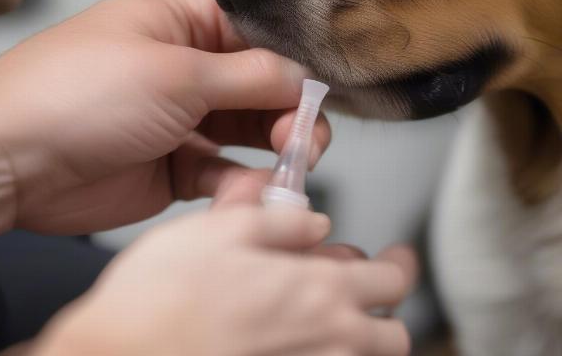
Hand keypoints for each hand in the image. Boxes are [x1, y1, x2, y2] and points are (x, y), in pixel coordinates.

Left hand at [0, 0, 329, 240]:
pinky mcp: (172, 166)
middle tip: (305, 135)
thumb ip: (246, 77)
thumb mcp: (175, 74)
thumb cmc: (74, 94)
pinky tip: (248, 190)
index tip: (317, 84)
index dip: (288, 57)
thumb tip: (300, 77)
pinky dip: (239, 183)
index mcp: (177, 24)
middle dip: (287, 109)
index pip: (251, 32)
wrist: (10, 163)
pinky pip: (220, 171)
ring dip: (273, 148)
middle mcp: (182, 69)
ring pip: (245, 131)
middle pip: (256, 85)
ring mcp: (178, 119)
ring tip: (292, 163)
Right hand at [35, 206, 415, 355]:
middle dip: (384, 308)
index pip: (390, 281)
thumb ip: (278, 223)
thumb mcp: (220, 231)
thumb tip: (316, 221)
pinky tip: (286, 336)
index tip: (398, 255)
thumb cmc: (162, 296)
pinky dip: (322, 351)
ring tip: (322, 314)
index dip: (401, 264)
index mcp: (315, 292)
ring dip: (358, 337)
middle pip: (393, 337)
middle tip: (356, 287)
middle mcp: (323, 344)